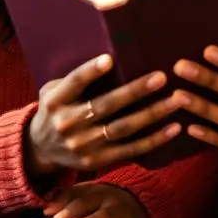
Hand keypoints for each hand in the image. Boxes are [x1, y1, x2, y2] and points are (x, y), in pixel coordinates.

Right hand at [26, 54, 180, 174]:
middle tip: (161, 77)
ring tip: (176, 100)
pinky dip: (154, 139)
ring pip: (123, 128)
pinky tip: (174, 128)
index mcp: (56, 101)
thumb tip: (111, 57)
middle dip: (134, 91)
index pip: (74, 83)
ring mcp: (84, 145)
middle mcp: (68, 124)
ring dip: (152, 114)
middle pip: (105, 106)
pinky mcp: (98, 160)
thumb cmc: (56, 109)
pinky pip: (131, 150)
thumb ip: (75, 78)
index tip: (109, 59)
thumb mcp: (54, 90)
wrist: (41, 150)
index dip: (90, 71)